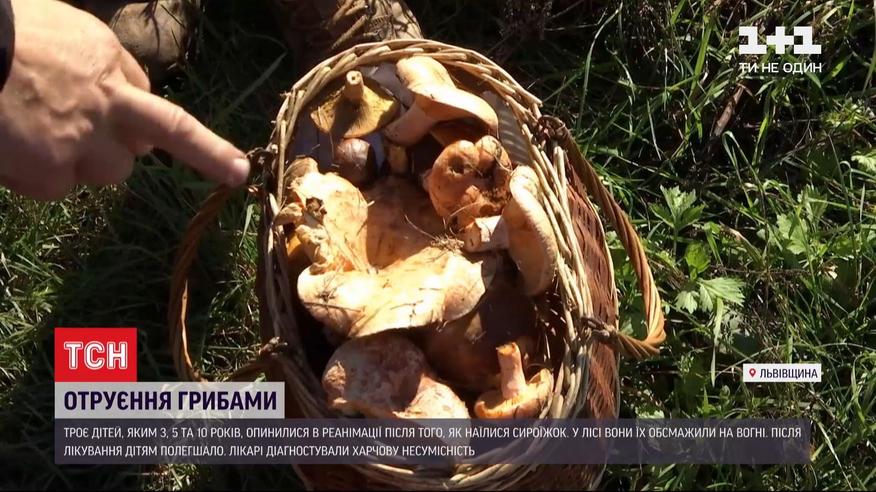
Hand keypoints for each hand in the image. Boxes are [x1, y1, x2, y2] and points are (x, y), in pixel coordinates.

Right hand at [0, 0, 249, 200]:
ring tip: (29, 128)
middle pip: (136, 152)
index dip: (203, 147)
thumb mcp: (71, 33)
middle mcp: (108, 110)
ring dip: (76, 159)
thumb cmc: (8, 33)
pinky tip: (9, 144)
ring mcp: (82, 144)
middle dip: (129, 148)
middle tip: (153, 147)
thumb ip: (110, 67)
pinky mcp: (52, 172)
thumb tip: (132, 89)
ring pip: (102, 172)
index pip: (168, 119)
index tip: (237, 171)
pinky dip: (33, 174)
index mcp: (111, 71)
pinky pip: (54, 187)